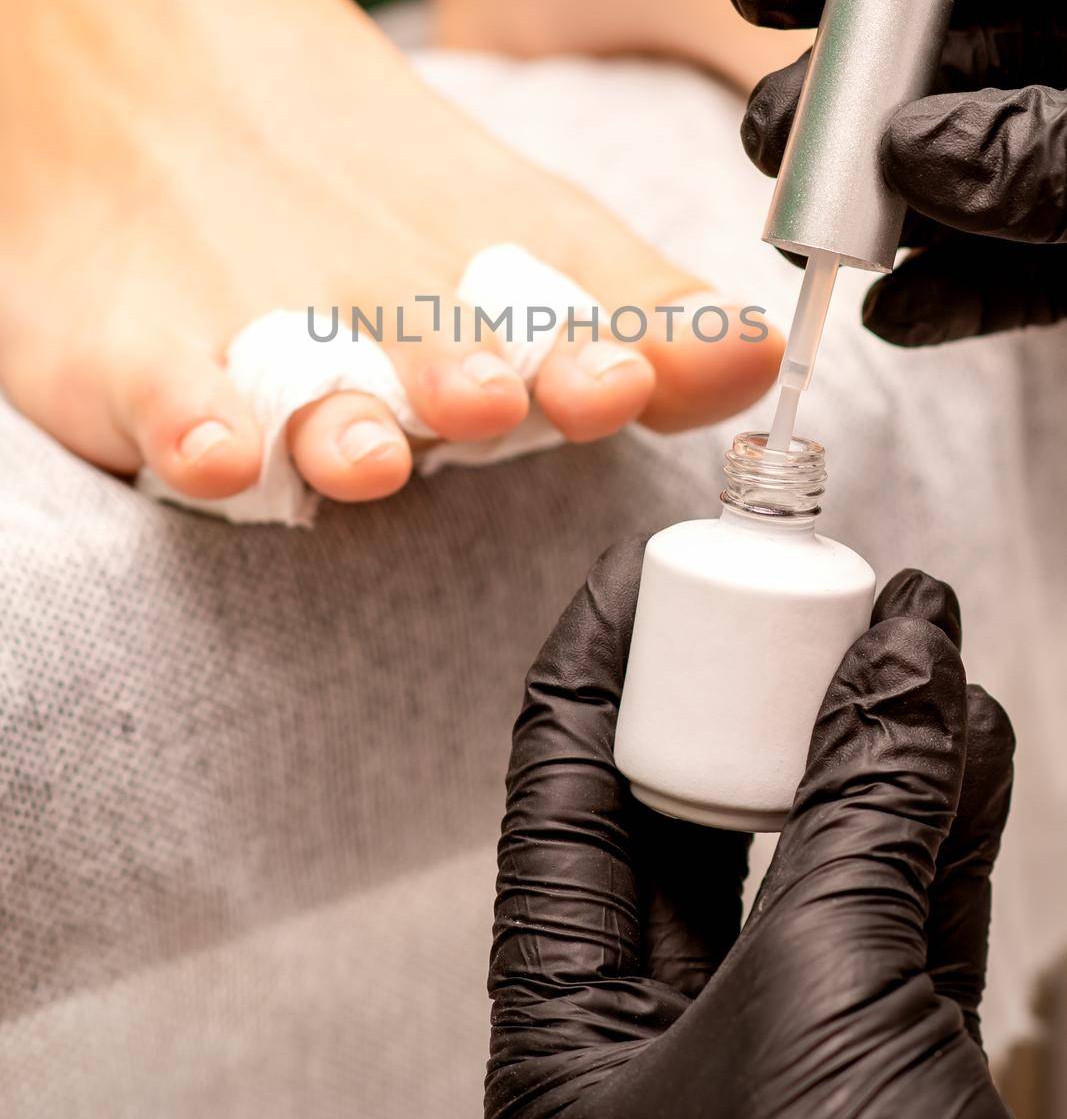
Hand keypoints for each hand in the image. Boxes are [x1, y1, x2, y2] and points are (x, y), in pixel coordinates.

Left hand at [488, 536, 1013, 1117]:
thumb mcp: (821, 986)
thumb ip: (857, 808)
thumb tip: (901, 654)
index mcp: (570, 1037)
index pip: (561, 796)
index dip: (601, 667)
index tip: (641, 568)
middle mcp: (659, 1039)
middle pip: (689, 810)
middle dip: (752, 696)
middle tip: (787, 598)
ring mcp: (780, 1050)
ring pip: (813, 857)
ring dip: (874, 747)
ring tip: (909, 644)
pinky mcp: (890, 1063)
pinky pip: (905, 913)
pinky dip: (942, 823)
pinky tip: (967, 741)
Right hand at [724, 0, 1066, 343]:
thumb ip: (1051, 144)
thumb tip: (909, 158)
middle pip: (948, 49)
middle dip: (848, 98)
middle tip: (773, 142)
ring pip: (972, 165)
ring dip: (888, 207)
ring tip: (811, 242)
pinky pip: (1030, 268)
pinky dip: (963, 296)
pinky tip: (896, 317)